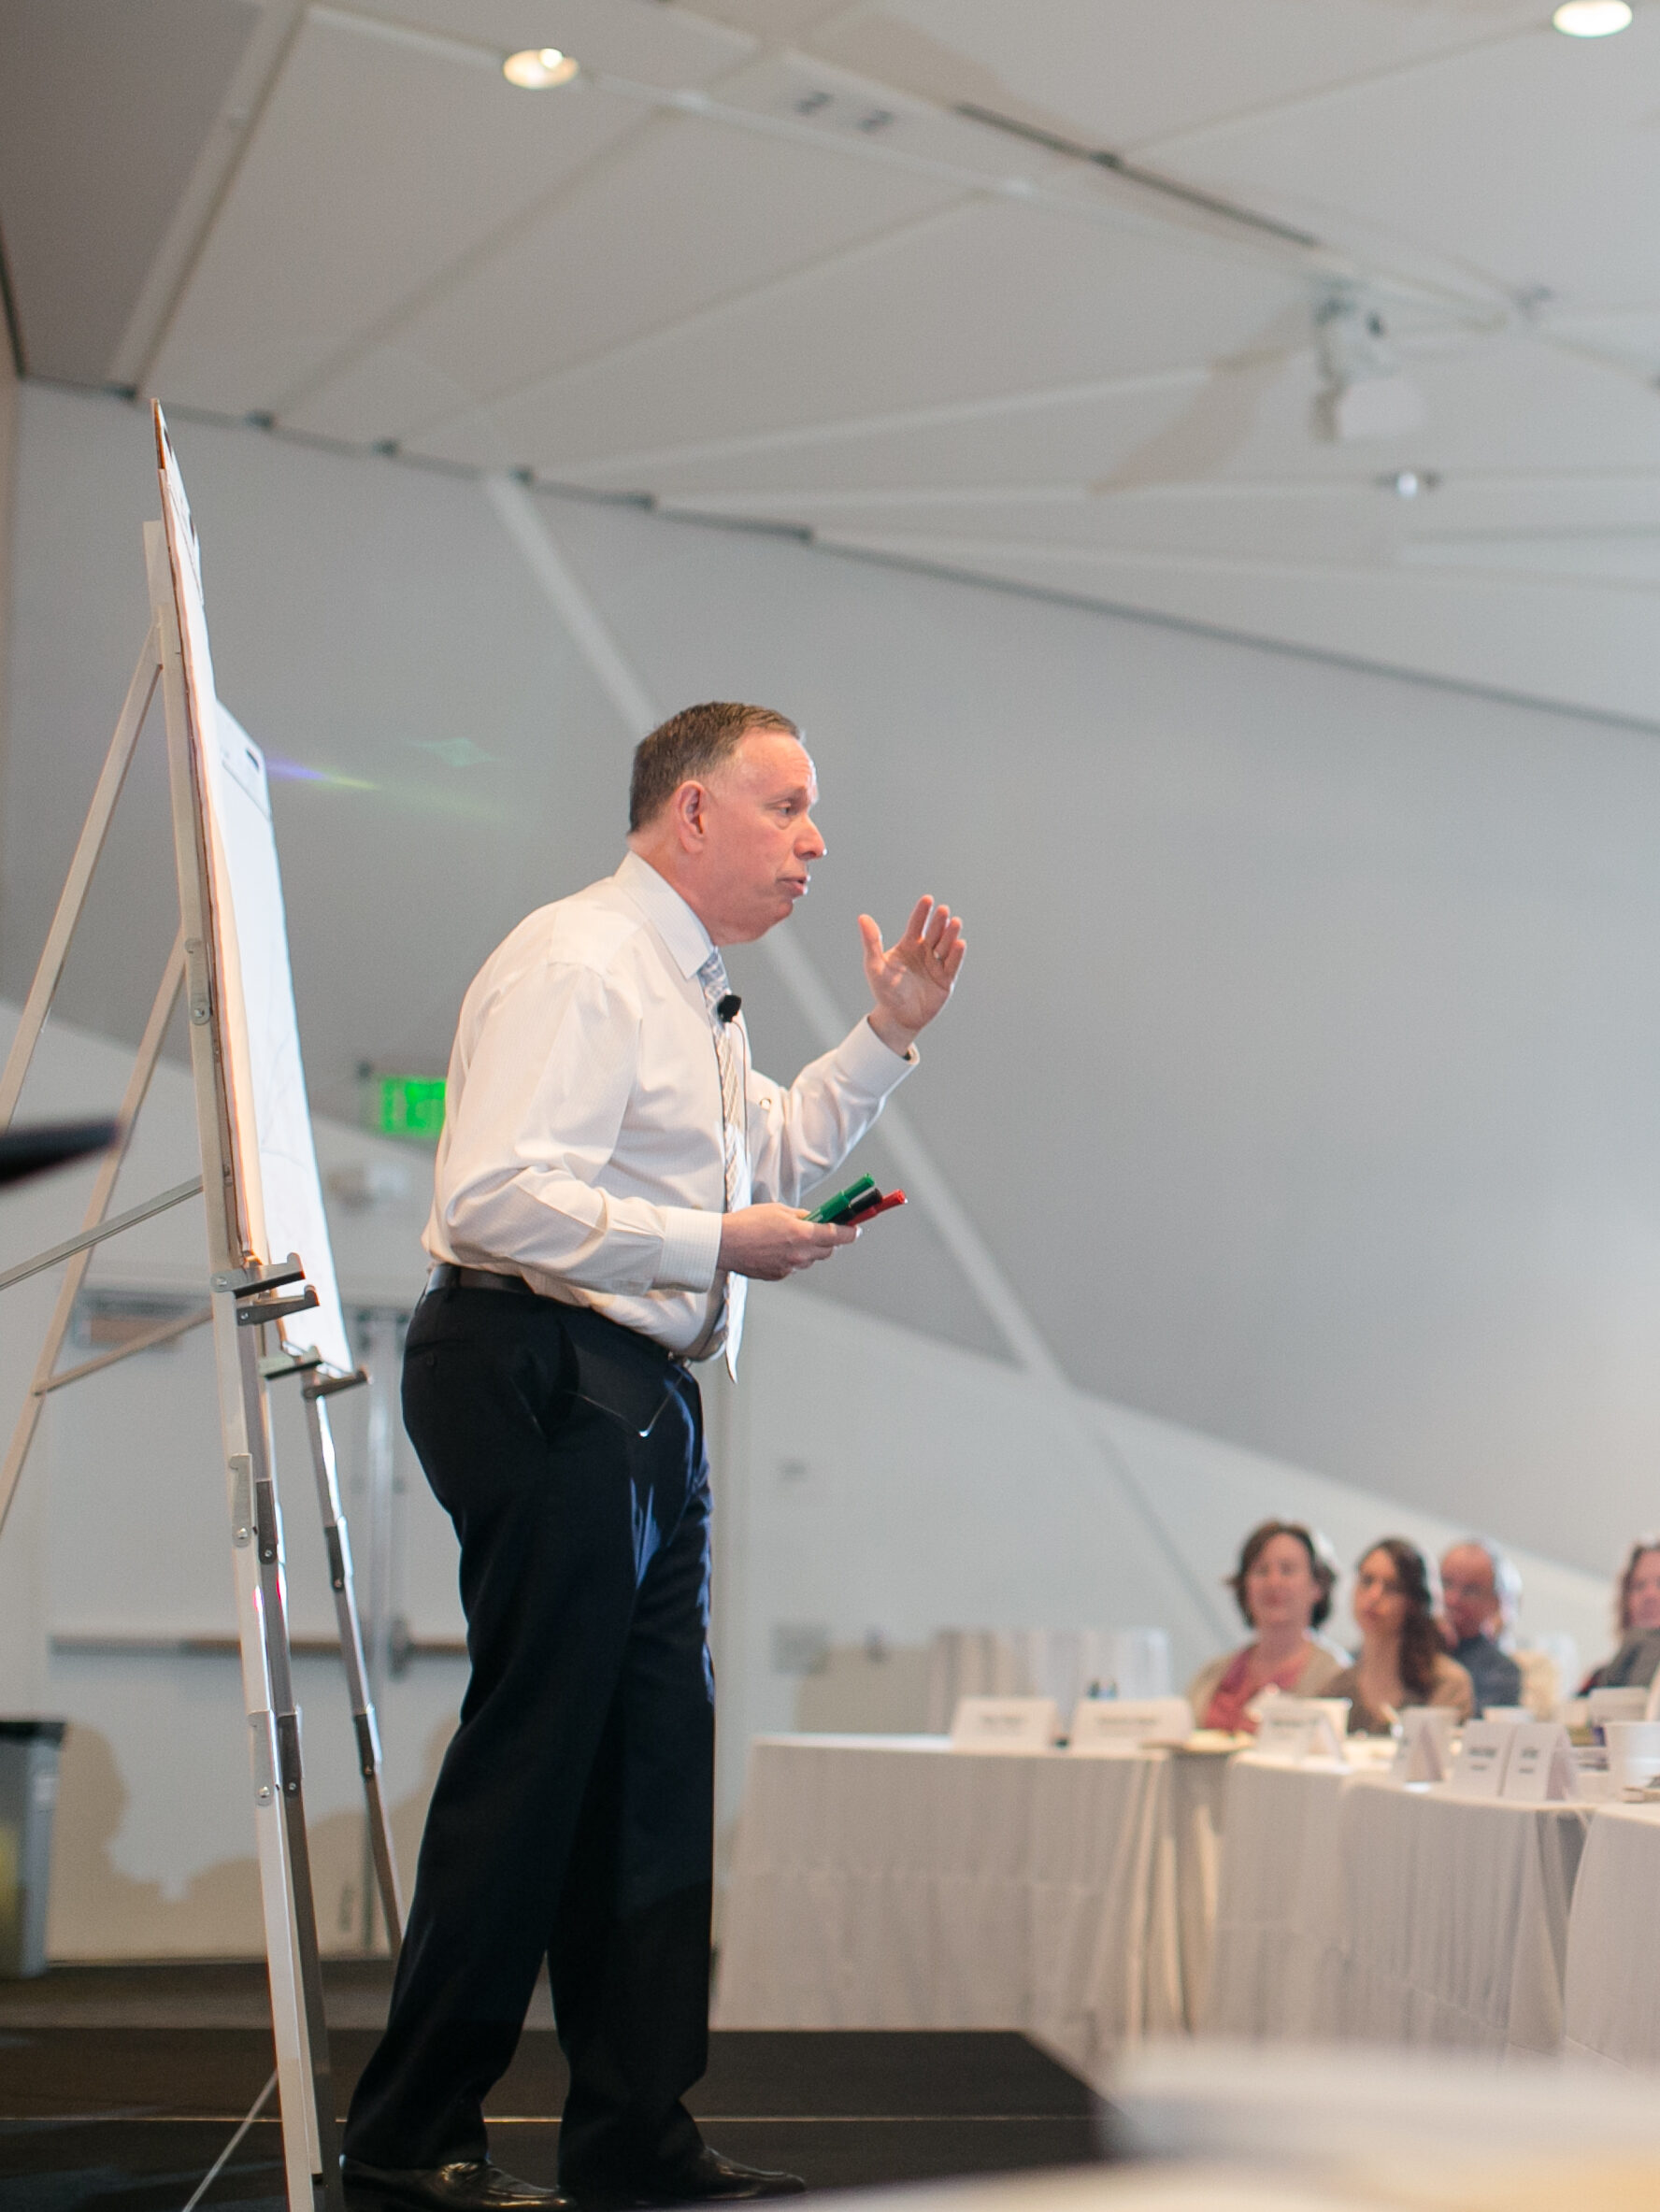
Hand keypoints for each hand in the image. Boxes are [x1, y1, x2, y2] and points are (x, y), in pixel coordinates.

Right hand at [719, 1203, 858, 1281]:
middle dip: (830, 1241)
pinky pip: (795, 1267)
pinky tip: (777, 1249)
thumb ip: (801, 1216)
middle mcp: (800, 1254)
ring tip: (791, 1239)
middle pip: (828, 1251)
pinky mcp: (779, 1276)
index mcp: (802, 1234)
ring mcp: (790, 1267)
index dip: (851, 1233)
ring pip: (811, 1260)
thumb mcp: (778, 1210)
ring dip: (810, 1250)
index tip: (856, 1230)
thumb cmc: (748, 1223)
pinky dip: (793, 1259)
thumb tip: (815, 1218)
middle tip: (824, 1231)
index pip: (838, 1235)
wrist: (724, 1244)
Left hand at [859, 896, 965, 1054]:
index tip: (927, 899)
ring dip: (950, 934)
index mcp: (909, 945)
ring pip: (945, 946)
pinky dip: (956, 954)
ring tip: (954, 922)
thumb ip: (871, 942)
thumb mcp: (874, 965)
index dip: (922, 912)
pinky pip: (952, 965)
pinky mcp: (946, 980)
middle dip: (938, 922)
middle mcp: (925, 952)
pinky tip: (959, 943)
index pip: (916, 924)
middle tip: (943, 910)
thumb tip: (862, 917)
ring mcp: (936, 965)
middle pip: (933, 933)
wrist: (897, 1017)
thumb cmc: (884, 990)